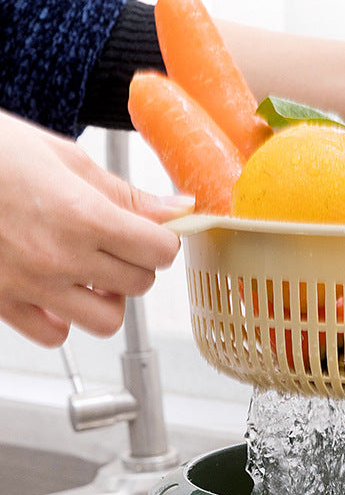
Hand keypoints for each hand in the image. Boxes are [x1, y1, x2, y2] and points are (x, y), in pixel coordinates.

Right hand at [0, 110, 193, 346]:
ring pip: (106, 321)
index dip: (163, 240)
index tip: (152, 232)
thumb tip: (177, 210)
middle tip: (119, 245)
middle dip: (138, 264)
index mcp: (82, 216)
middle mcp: (59, 257)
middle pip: (139, 284)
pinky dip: (62, 319)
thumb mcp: (67, 159)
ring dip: (108, 298)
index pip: (159, 252)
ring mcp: (29, 285)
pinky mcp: (2, 301)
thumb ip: (126, 194)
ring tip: (93, 272)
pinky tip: (57, 291)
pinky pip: (53, 335)